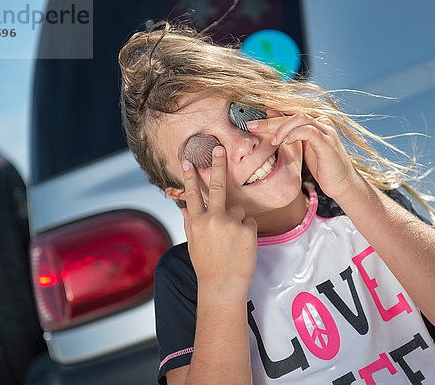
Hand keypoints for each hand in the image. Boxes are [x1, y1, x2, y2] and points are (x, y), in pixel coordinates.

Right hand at [181, 145, 257, 292]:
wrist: (223, 286)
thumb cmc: (207, 266)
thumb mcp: (193, 244)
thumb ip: (190, 223)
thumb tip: (185, 208)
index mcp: (197, 222)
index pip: (192, 194)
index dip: (189, 177)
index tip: (188, 161)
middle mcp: (213, 219)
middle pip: (216, 186)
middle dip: (217, 166)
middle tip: (219, 149)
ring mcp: (231, 224)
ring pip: (238, 209)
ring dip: (237, 221)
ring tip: (232, 242)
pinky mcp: (247, 230)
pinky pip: (249, 223)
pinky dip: (247, 232)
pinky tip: (241, 247)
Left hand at [248, 113, 356, 200]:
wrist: (340, 182)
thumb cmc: (321, 165)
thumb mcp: (301, 146)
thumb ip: (289, 131)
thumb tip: (270, 116)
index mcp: (314, 120)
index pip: (291, 109)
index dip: (274, 104)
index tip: (258, 102)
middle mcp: (321, 120)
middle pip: (292, 113)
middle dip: (270, 120)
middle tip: (252, 125)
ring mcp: (326, 129)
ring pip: (300, 118)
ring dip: (282, 128)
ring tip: (273, 141)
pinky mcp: (327, 142)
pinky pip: (309, 131)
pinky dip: (295, 133)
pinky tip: (286, 141)